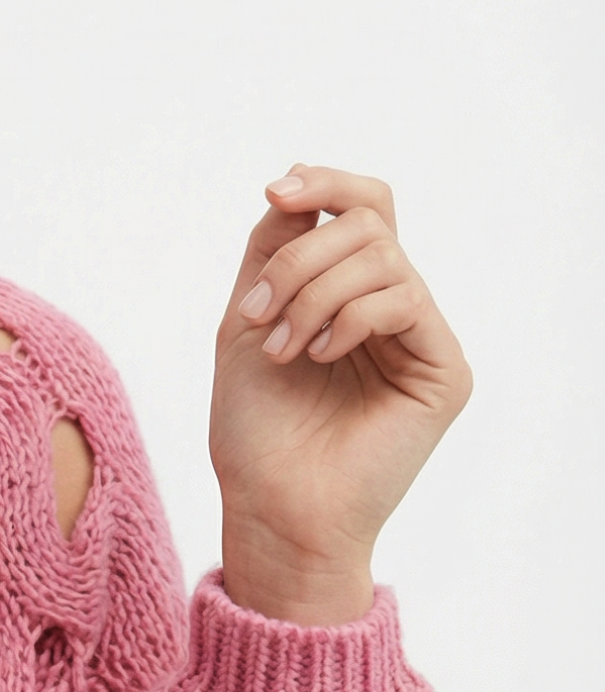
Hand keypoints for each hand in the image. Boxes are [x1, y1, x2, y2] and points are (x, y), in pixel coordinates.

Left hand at [211, 165, 471, 623]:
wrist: (271, 508)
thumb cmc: (255, 430)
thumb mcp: (247, 320)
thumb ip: (274, 251)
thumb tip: (295, 184)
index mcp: (350, 294)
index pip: (363, 208)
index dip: (326, 183)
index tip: (276, 191)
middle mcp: (393, 309)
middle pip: (370, 221)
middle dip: (300, 257)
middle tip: (257, 313)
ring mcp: (422, 339)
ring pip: (383, 256)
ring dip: (312, 293)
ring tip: (280, 348)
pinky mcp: (444, 371)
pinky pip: (404, 299)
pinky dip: (348, 318)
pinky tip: (316, 358)